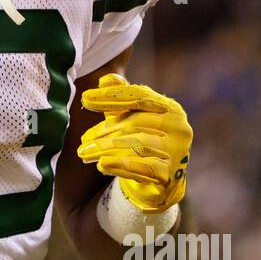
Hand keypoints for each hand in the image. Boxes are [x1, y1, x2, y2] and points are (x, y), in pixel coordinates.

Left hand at [77, 74, 190, 212]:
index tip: (85, 99)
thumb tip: (106, 78)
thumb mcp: (130, 118)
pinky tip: (102, 165)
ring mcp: (176, 151)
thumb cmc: (144, 141)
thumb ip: (120, 99)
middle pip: (134, 122)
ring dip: (106, 149)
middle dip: (104, 131)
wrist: (161, 181)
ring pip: (136, 145)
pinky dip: (119, 165)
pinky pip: (141, 168)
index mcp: (170, 108)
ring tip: (84, 153)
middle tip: (83, 140)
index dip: (111, 97)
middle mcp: (178, 127)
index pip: (138, 96)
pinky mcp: (170, 173)